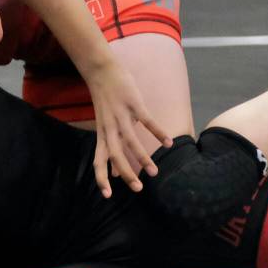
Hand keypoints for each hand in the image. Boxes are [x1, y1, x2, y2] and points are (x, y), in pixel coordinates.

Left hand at [86, 61, 172, 197]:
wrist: (102, 72)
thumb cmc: (106, 102)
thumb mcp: (105, 127)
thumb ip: (109, 149)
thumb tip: (113, 174)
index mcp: (103, 135)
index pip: (98, 161)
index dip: (101, 178)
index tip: (108, 196)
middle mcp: (110, 128)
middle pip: (115, 155)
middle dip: (126, 174)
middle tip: (138, 189)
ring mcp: (121, 116)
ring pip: (131, 141)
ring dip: (142, 158)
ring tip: (155, 172)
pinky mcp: (133, 103)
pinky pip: (147, 121)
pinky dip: (158, 132)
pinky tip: (168, 143)